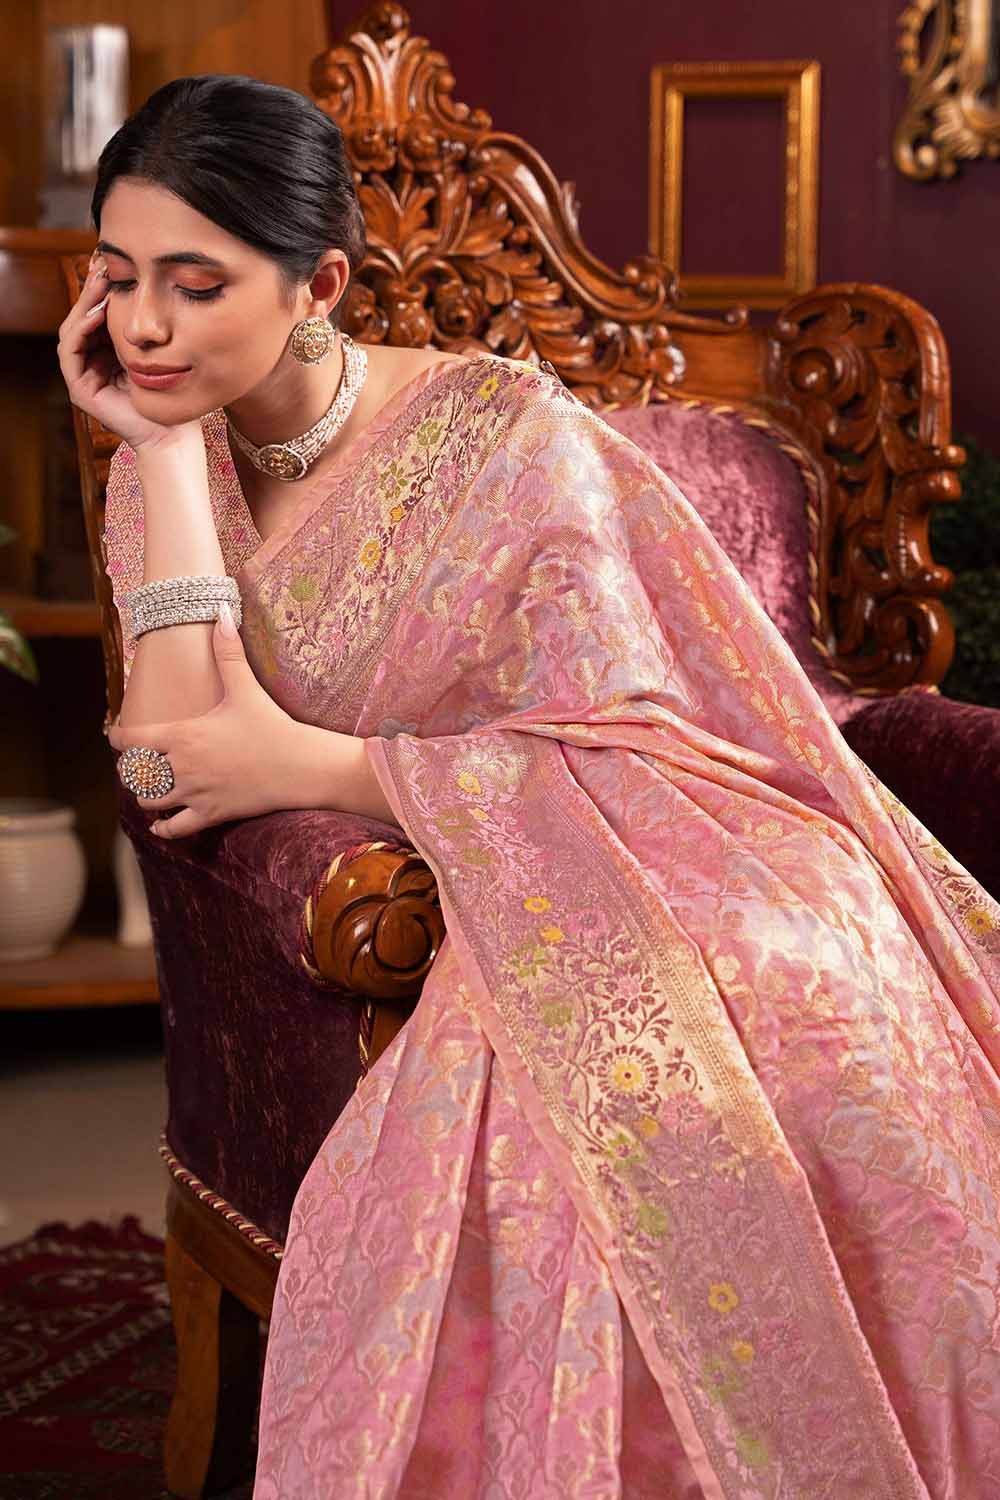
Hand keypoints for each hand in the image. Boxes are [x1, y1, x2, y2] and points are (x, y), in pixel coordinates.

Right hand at [57, 251, 198, 450]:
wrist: (174, 434)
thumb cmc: (176, 395)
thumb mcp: (164, 351)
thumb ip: (152, 327)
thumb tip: (159, 286)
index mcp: (111, 354)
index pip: (100, 315)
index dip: (104, 290)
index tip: (114, 262)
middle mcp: (94, 363)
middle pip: (84, 318)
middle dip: (93, 290)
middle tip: (102, 262)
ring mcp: (84, 376)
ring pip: (74, 329)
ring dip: (86, 304)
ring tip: (102, 282)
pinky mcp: (80, 389)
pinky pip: (70, 350)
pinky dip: (81, 328)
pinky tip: (97, 312)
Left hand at [108, 610, 339, 837]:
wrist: (300, 765)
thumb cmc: (272, 726)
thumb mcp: (246, 688)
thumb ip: (228, 652)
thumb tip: (220, 611)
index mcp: (183, 735)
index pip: (131, 740)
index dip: (118, 737)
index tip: (117, 734)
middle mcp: (182, 766)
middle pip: (135, 773)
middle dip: (132, 768)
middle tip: (138, 762)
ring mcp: (195, 793)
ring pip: (148, 801)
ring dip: (146, 794)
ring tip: (153, 787)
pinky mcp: (211, 813)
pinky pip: (174, 829)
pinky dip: (163, 827)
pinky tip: (163, 822)